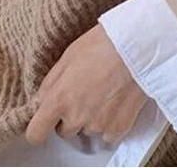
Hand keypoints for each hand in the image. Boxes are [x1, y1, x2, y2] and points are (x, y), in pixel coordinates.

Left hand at [25, 24, 146, 145]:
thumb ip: (52, 82)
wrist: (140, 44)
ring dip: (93, 117)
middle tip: (87, 92)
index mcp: (59, 98)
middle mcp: (76, 117)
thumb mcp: (69, 54)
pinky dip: (112, 122)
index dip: (40, 128)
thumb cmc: (105, 43)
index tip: (46, 121)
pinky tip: (118, 100)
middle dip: (72, 116)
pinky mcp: (119, 127)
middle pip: (65, 131)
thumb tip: (43, 99)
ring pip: (88, 131)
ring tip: (106, 91)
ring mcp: (98, 124)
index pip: (35, 133)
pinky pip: (108, 134)